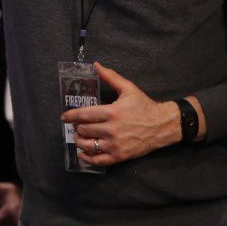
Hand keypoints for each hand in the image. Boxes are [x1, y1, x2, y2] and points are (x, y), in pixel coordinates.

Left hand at [63, 63, 188, 166]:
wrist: (162, 125)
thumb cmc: (144, 106)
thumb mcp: (128, 88)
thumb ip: (110, 76)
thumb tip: (96, 65)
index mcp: (112, 112)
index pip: (84, 115)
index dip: (70, 116)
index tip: (64, 117)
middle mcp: (111, 129)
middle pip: (84, 129)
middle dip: (76, 127)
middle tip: (75, 125)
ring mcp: (115, 145)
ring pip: (88, 145)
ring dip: (79, 141)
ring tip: (78, 137)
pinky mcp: (119, 156)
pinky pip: (98, 161)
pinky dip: (87, 158)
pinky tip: (82, 153)